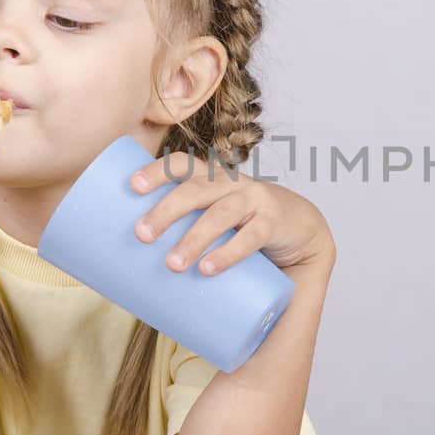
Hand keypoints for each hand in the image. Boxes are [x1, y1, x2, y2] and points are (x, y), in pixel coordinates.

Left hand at [129, 152, 333, 273]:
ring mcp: (255, 200)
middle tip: (141, 235)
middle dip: (165, 211)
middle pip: (195, 190)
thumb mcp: (217, 219)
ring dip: (194, 239)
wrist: (302, 231)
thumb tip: (135, 269)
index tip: (132, 186)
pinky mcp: (274, 223)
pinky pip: (250, 237)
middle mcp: (232, 183)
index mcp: (212, 179)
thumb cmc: (245, 227)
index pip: (182, 165)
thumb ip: (186, 231)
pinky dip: (227, 253)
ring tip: (172, 264)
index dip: (156, 171)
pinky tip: (208, 268)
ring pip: (220, 215)